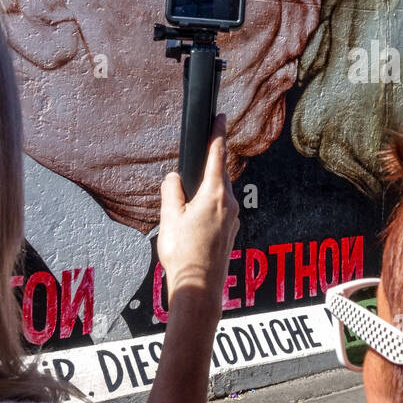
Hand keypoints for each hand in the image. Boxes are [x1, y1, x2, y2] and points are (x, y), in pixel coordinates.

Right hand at [156, 114, 239, 313]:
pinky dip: (210, 204)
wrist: (199, 286)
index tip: (221, 116)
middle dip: (210, 164)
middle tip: (198, 158)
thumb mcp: (169, 217)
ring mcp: (233, 218)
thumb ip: (171, 192)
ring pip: (221, 192)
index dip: (218, 134)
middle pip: (219, 174)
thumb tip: (174, 179)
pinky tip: (196, 216)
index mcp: (213, 194)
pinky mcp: (231, 231)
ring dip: (208, 187)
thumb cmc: (183, 253)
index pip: (216, 156)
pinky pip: (221, 208)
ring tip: (189, 198)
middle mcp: (229, 203)